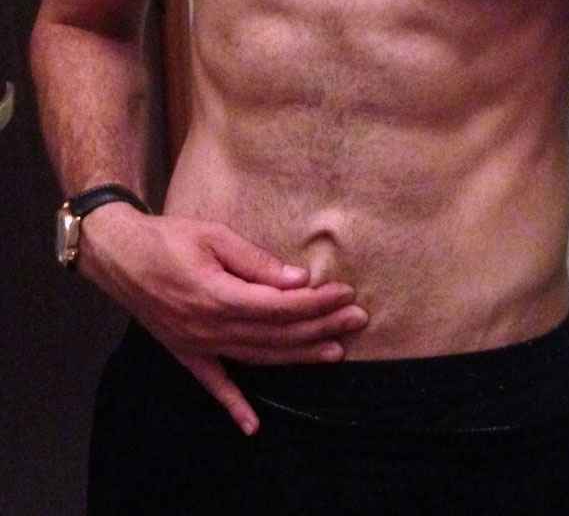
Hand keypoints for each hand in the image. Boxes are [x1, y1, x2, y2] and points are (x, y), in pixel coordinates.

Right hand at [79, 204, 368, 434]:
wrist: (118, 255)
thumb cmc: (168, 238)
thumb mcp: (214, 236)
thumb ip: (256, 261)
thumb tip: (297, 280)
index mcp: (218, 295)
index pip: (280, 307)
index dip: (316, 303)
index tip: (345, 293)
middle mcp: (210, 327)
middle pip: (277, 334)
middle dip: (321, 327)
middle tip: (357, 319)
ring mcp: (197, 344)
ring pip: (257, 357)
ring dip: (298, 357)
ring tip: (335, 352)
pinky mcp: (185, 352)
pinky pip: (213, 384)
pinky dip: (233, 405)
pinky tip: (252, 425)